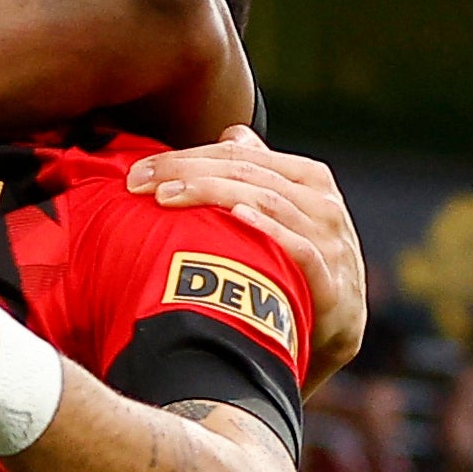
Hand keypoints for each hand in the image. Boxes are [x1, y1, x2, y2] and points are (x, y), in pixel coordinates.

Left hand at [127, 126, 365, 392]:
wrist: (327, 339)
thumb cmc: (289, 270)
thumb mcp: (278, 219)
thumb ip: (257, 177)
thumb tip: (233, 133)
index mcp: (308, 182)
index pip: (243, 156)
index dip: (189, 156)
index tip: (138, 170)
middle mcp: (324, 207)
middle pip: (250, 173)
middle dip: (189, 171)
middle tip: (137, 181)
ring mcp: (334, 246)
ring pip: (271, 202)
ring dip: (214, 194)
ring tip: (165, 197)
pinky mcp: (335, 287)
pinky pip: (303, 250)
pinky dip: (270, 230)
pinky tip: (235, 218)